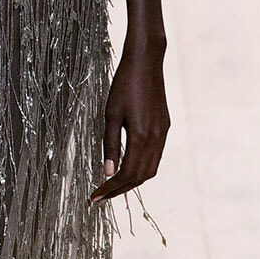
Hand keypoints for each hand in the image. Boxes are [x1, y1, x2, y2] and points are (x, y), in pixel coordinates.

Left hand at [89, 45, 168, 205]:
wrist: (146, 62)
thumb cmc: (124, 85)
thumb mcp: (111, 115)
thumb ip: (110, 144)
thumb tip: (108, 172)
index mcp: (141, 137)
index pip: (126, 174)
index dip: (110, 188)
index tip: (94, 197)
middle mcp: (156, 139)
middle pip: (141, 177)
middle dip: (120, 190)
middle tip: (100, 196)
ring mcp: (163, 133)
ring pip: (150, 169)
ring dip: (132, 181)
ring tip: (112, 186)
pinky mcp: (165, 127)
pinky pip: (155, 156)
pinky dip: (142, 168)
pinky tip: (128, 166)